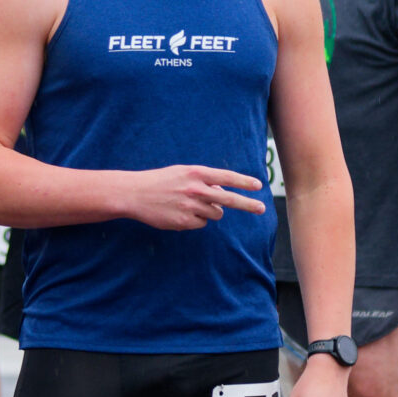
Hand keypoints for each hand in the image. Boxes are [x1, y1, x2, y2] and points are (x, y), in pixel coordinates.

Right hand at [119, 165, 264, 230]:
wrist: (135, 194)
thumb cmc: (160, 182)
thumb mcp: (182, 173)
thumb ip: (203, 180)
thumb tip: (222, 193)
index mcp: (195, 173)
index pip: (226, 177)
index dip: (243, 182)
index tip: (258, 186)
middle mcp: (195, 189)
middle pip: (228, 200)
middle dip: (247, 204)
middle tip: (262, 209)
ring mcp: (190, 206)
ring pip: (215, 214)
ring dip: (210, 211)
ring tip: (191, 205)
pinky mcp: (184, 222)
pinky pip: (201, 223)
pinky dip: (196, 220)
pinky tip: (181, 214)